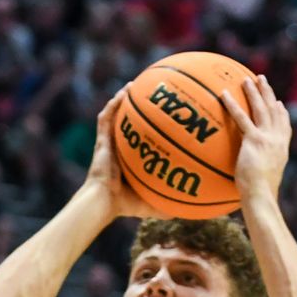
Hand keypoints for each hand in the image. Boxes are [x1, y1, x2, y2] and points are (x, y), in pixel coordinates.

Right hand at [81, 87, 170, 220]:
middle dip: (141, 109)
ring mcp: (110, 143)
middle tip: (155, 95)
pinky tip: (124, 91)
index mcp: (132, 160)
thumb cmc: (125, 205)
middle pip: (131, 124)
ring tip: (137, 84)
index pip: (144, 140)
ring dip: (126, 100)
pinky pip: (106, 118)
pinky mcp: (101, 141)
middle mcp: (121, 148)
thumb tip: (195, 212)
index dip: (154, 128)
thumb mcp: (154, 204)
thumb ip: (172, 205)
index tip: (168, 118)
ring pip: (117, 116)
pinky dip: (114, 104)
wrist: (102, 202)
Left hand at [220, 75, 291, 200]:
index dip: (281, 113)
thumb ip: (262, 170)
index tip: (278, 103)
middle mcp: (278, 140)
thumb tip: (255, 175)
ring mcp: (267, 138)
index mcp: (282, 149)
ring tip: (246, 79)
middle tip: (261, 80)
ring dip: (254, 92)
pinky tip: (224, 94)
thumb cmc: (261, 194)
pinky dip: (232, 104)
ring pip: (261, 109)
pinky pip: (241, 118)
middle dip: (268, 93)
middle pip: (273, 110)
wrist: (262, 195)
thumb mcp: (266, 180)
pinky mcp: (254, 140)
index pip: (284, 126)